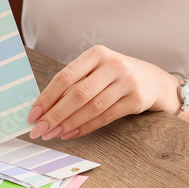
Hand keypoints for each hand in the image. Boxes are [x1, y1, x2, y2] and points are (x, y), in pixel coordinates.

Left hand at [27, 45, 180, 140]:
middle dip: (55, 114)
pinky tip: (72, 133)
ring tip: (54, 134)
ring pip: (91, 107)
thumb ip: (75, 84)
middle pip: (77, 94)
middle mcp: (112, 65)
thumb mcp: (97, 70)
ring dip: (69, 123)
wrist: (155, 81)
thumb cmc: (116, 76)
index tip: (33, 114)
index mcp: (96, 54)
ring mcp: (126, 81)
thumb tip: (44, 107)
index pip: (65, 76)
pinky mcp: (136, 99)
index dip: (47, 97)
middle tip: (40, 130)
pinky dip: (86, 127)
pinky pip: (106, 117)